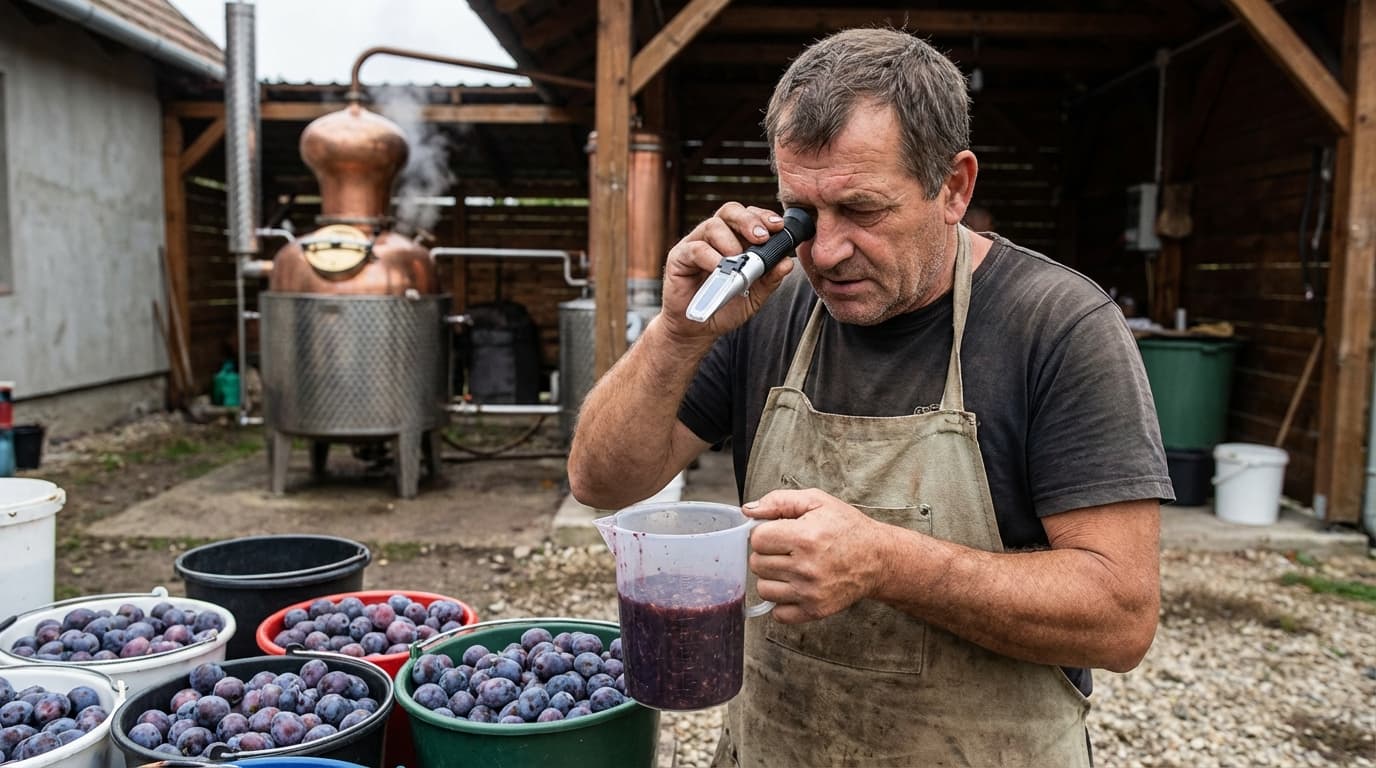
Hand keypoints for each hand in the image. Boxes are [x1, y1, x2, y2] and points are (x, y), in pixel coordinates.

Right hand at [658, 202, 795, 339]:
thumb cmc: (724, 307)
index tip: (778, 227)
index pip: (748, 216)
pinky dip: (710, 257)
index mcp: (735, 239)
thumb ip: (770, 279)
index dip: (763, 216)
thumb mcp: (755, 296)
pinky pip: (695, 249)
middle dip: (748, 221)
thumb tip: (787, 262)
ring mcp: (695, 245)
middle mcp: (715, 237)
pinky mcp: (679, 258)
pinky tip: (720, 269)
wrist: (697, 329)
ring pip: (712, 225)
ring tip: (737, 259)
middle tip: (761, 237)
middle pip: (730, 211)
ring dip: (729, 240)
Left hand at [744, 488, 885, 623]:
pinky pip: (778, 613)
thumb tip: (748, 511)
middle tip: (788, 550)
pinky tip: (795, 587)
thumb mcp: (817, 501)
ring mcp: (810, 592)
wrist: (878, 558)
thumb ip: (779, 501)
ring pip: (763, 589)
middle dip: (768, 554)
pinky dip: (782, 602)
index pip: (757, 539)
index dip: (765, 533)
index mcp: (805, 537)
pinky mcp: (815, 610)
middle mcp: (806, 567)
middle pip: (757, 564)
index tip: (779, 533)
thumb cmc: (847, 528)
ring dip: (773, 578)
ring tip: (791, 568)